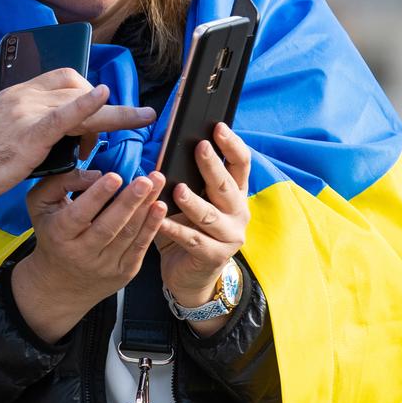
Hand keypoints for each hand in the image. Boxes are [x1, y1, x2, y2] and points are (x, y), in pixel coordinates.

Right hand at [0, 69, 156, 211]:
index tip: (100, 112)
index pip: (62, 79)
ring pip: (79, 100)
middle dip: (104, 106)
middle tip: (115, 130)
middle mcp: (23, 96)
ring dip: (116, 111)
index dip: (88, 93)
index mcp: (15, 94)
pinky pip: (62, 115)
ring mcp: (25, 112)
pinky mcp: (27, 134)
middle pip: (76, 85)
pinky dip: (86, 105)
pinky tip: (104, 98)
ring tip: (141, 120)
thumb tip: (47, 136)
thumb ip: (24, 126)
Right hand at [11, 169, 166, 341]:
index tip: (114, 177)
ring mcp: (105, 265)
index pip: (79, 214)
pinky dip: (152, 226)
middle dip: (129, 201)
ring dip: (146, 208)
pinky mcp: (123, 272)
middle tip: (144, 180)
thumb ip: (60, 183)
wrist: (59, 284)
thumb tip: (95, 174)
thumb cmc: (51, 235)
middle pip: (109, 226)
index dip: (97, 196)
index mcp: (59, 235)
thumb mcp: (40, 206)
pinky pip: (140, 247)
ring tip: (156, 184)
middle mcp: (82, 253)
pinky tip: (160, 208)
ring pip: (129, 235)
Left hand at [156, 123, 251, 330]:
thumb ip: (184, 178)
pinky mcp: (214, 255)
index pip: (240, 164)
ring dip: (193, 201)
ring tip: (178, 189)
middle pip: (225, 185)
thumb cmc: (186, 228)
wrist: (189, 275)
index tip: (218, 127)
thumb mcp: (187, 201)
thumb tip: (165, 147)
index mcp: (233, 194)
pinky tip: (160, 220)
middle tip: (200, 147)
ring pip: (210, 215)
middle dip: (212, 165)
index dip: (231, 145)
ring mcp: (230, 236)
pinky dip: (175, 229)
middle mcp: (238, 212)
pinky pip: (193, 240)